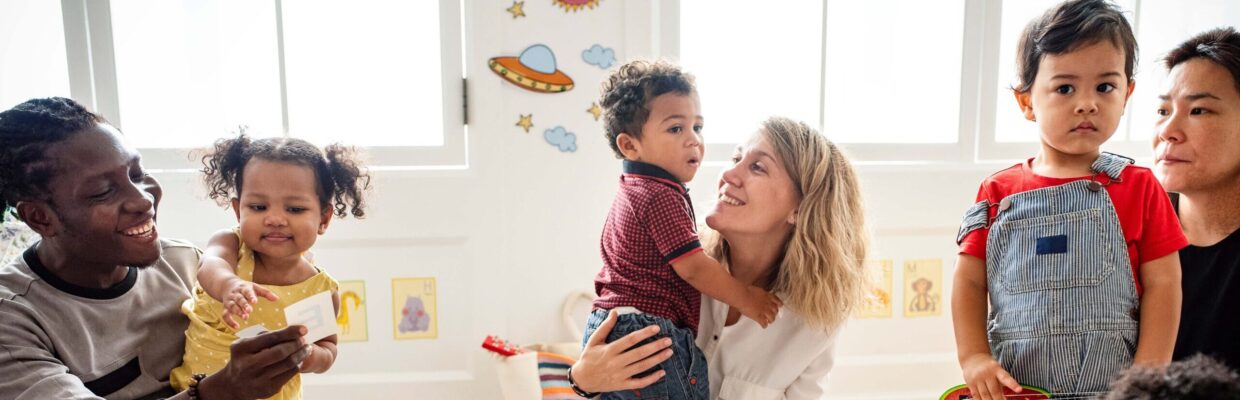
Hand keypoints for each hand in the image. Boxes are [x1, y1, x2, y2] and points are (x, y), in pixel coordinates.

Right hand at [197, 325, 311, 399]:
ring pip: (288, 364)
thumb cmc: (245, 358)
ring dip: (301, 354)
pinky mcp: (268, 389)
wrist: (234, 385)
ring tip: (306, 348)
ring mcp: (258, 379)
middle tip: (303, 339)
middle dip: (296, 344)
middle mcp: (248, 365)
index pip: (270, 338)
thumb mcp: (247, 344)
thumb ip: (266, 337)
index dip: (289, 332)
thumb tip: (293, 331)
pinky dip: (297, 364)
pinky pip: (289, 374)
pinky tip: (299, 359)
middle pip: (280, 352)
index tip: (303, 329)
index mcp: (242, 348)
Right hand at [221, 277, 278, 328]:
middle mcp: (236, 294)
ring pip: (232, 306)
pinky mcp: (225, 308)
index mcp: (244, 288)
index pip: (247, 291)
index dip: (250, 296)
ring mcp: (229, 301)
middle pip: (239, 299)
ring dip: (238, 312)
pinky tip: (237, 327)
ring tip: (245, 317)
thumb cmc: (245, 288)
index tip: (255, 301)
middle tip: (249, 310)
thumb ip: (266, 293)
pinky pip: (225, 315)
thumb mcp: (255, 287)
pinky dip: (229, 321)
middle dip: (244, 305)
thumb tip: (277, 299)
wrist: (226, 285)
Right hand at [571, 310, 673, 392]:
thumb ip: (605, 326)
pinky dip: (651, 379)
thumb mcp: (594, 340)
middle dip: (655, 346)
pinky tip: (662, 373)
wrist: (582, 379)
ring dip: (657, 359)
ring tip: (669, 352)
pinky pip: (639, 383)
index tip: (656, 328)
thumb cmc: (589, 357)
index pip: (630, 340)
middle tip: (668, 340)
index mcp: (609, 350)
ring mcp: (620, 375)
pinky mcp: (622, 384)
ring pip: (642, 367)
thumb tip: (614, 312)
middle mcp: (616, 362)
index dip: (644, 333)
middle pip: (639, 353)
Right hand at [738, 286, 781, 327]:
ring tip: (769, 321)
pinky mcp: (759, 317)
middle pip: (775, 311)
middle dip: (774, 313)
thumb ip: (759, 294)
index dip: (779, 304)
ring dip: (771, 320)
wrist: (742, 296)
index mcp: (767, 296)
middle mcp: (768, 304)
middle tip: (773, 314)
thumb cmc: (746, 291)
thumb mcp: (756, 290)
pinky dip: (764, 325)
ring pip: (772, 318)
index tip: (780, 305)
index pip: (776, 300)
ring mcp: (764, 311)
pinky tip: (763, 326)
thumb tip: (758, 295)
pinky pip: (764, 323)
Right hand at [959, 353, 1020, 399]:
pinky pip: (976, 395)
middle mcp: (986, 373)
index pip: (1005, 378)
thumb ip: (1001, 382)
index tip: (1019, 390)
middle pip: (994, 391)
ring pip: (985, 395)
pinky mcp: (970, 383)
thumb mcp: (997, 370)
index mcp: (996, 369)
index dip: (1013, 384)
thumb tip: (1003, 398)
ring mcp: (977, 378)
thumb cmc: (989, 366)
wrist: (972, 358)